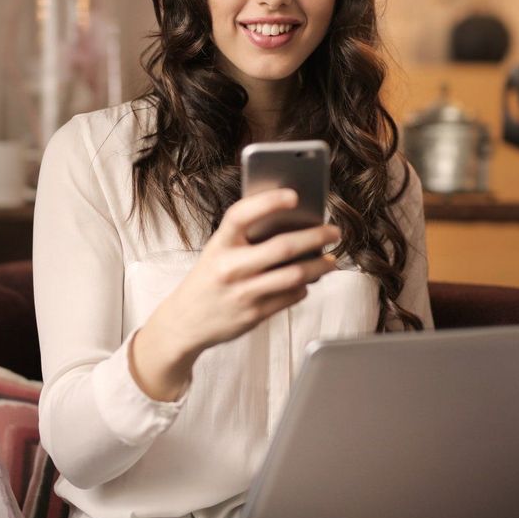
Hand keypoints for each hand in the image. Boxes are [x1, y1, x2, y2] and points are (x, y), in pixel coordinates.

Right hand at [130, 189, 339, 399]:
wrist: (185, 322)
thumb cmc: (208, 279)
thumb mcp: (217, 251)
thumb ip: (245, 238)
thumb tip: (291, 223)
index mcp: (219, 244)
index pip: (242, 214)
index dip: (268, 201)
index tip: (294, 195)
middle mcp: (230, 267)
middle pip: (282, 248)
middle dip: (315, 237)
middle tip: (334, 231)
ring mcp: (243, 293)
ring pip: (294, 275)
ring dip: (319, 266)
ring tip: (330, 260)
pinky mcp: (254, 314)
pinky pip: (290, 296)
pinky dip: (304, 287)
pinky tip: (307, 281)